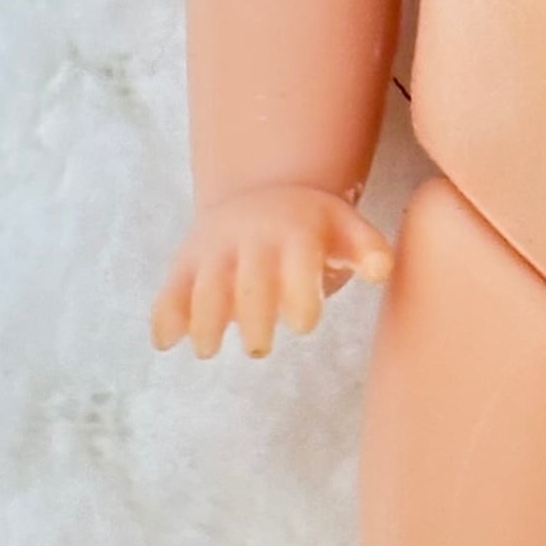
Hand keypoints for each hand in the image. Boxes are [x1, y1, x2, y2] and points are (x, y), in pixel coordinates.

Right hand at [151, 179, 393, 358]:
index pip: (298, 263)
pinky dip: (165, 314)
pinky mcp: (187, 262)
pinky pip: (172, 289)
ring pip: (205, 285)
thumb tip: (380, 271)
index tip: (303, 324)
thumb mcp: (347, 228)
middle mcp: (251, 239)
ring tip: (209, 350)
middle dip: (253, 315)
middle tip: (260, 348)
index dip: (300, 295)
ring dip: (204, 318)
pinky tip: (166, 342)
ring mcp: (215, 250)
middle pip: (249, 281)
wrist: (262, 195)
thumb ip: (368, 249)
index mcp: (296, 232)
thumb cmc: (315, 229)